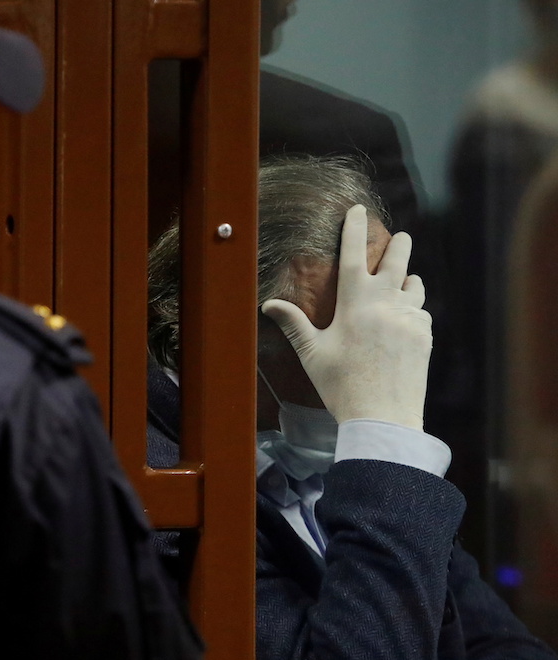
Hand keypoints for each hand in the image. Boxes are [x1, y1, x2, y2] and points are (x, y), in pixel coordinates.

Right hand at [261, 205, 431, 428]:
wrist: (382, 416)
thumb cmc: (341, 385)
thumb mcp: (313, 353)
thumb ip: (294, 323)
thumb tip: (268, 303)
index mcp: (355, 302)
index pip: (355, 254)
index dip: (354, 229)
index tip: (358, 210)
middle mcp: (386, 303)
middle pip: (398, 261)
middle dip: (400, 244)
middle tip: (401, 236)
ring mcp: (409, 318)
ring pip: (414, 285)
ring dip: (408, 279)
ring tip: (404, 281)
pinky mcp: (425, 335)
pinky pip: (421, 312)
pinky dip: (414, 309)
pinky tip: (405, 320)